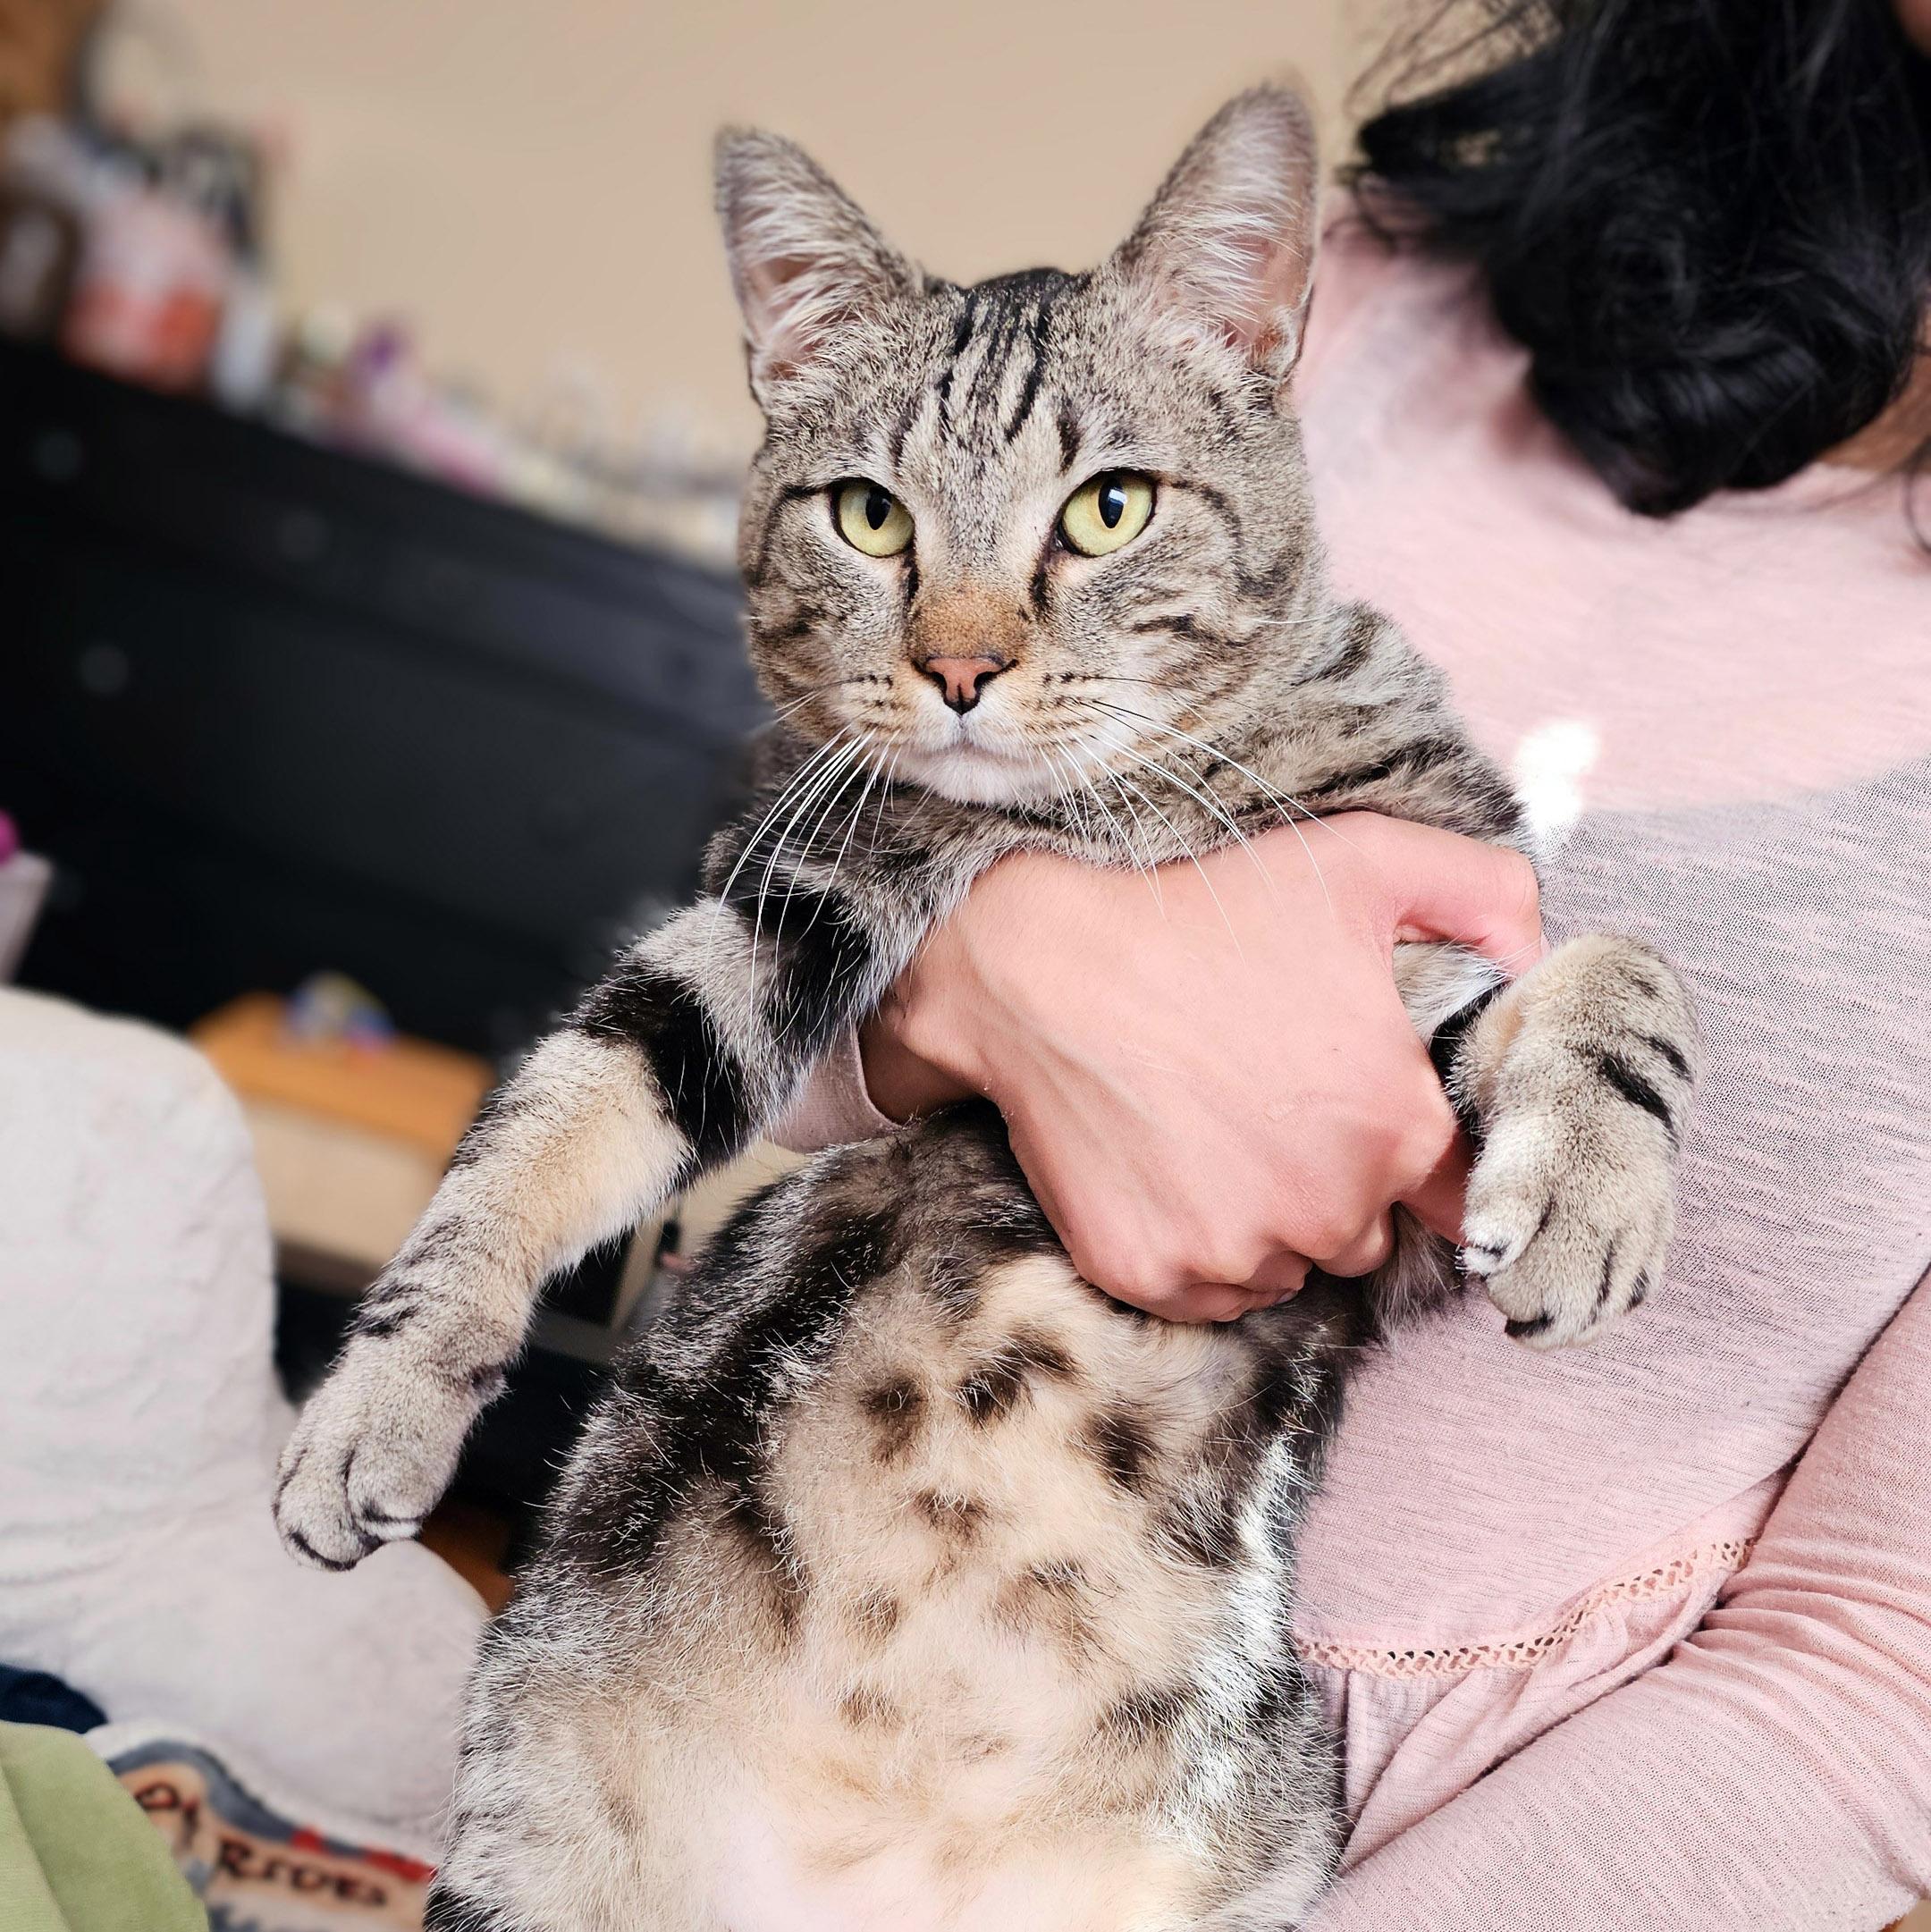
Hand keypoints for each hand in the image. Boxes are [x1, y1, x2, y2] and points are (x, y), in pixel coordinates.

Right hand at [861, 813, 1542, 1321]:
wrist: (1042, 966)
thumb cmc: (1202, 914)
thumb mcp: (1360, 861)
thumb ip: (1485, 892)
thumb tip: (1538, 957)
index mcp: (1398, 1124)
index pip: (1457, 1192)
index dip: (1416, 1155)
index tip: (1371, 1118)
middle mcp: (1330, 1208)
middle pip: (1366, 1230)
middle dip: (1335, 1179)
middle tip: (1271, 1098)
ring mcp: (1237, 1251)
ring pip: (1290, 1267)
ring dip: (1270, 1219)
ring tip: (1213, 1127)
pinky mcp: (1154, 1275)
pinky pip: (1213, 1291)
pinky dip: (1200, 1247)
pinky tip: (1168, 1166)